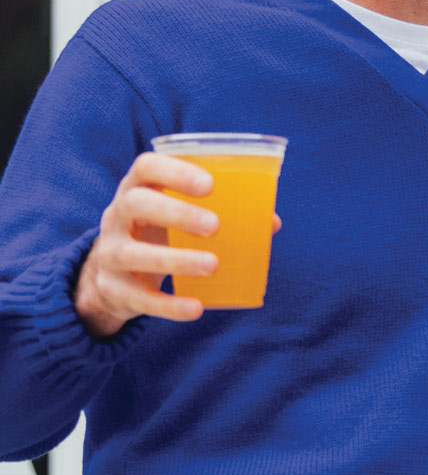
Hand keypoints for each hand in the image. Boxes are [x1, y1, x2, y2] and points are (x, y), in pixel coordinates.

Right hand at [74, 151, 220, 337]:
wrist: (111, 274)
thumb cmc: (160, 230)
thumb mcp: (180, 214)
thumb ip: (223, 211)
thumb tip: (271, 222)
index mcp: (138, 187)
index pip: (146, 167)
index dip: (176, 171)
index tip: (210, 184)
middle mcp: (116, 215)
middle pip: (135, 204)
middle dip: (176, 213)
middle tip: (215, 226)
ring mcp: (108, 252)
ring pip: (132, 253)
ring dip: (175, 260)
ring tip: (213, 265)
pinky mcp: (111, 288)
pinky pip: (136, 298)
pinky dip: (168, 305)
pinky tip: (196, 308)